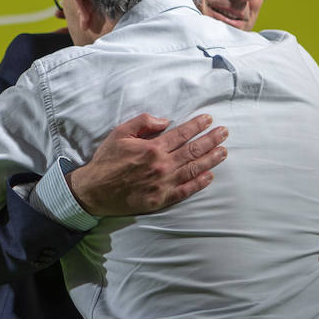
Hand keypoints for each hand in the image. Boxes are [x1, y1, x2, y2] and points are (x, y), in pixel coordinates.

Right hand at [65, 113, 226, 216]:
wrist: (94, 190)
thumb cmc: (106, 161)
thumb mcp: (119, 133)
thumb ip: (143, 123)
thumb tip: (165, 121)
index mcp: (152, 148)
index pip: (182, 134)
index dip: (197, 125)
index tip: (209, 119)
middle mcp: (162, 165)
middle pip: (193, 150)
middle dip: (211, 140)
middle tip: (224, 133)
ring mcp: (163, 184)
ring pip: (194, 169)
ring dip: (211, 159)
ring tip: (223, 151)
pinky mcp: (161, 199)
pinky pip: (186, 190)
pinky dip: (199, 183)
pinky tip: (210, 176)